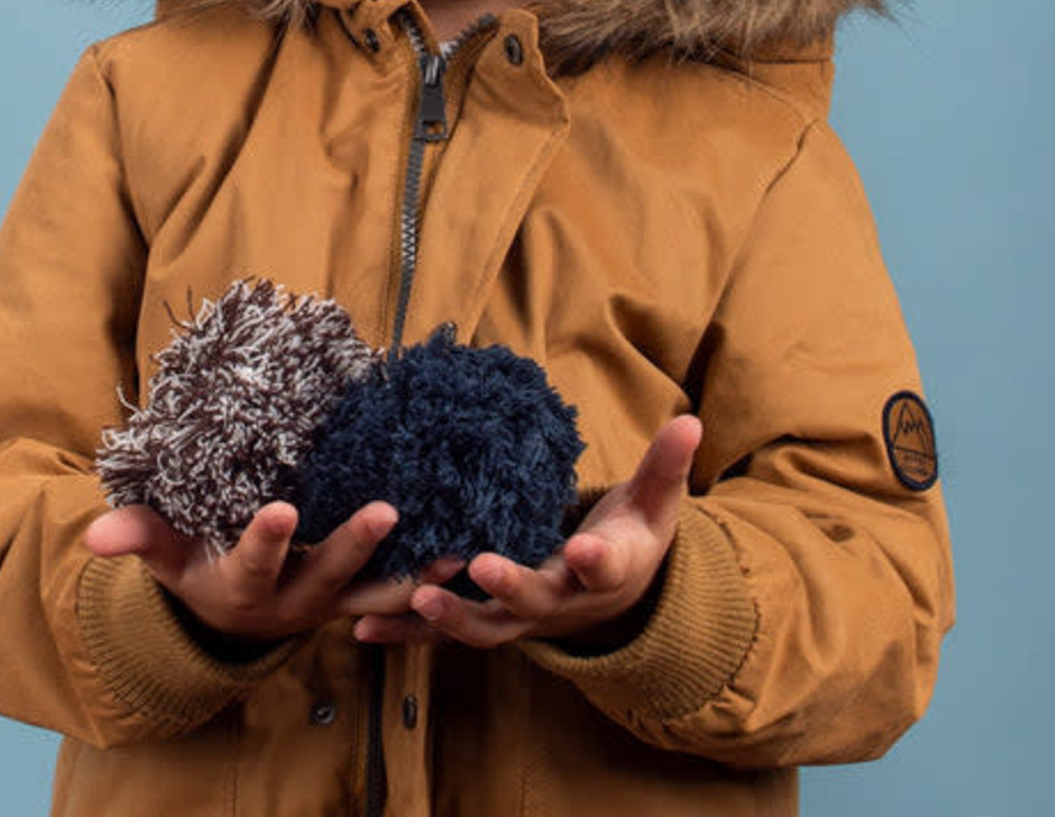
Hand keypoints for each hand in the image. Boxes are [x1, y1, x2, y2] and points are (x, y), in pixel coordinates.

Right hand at [85, 499, 424, 643]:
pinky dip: (429, 579)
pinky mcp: (360, 599)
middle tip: (385, 510)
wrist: (233, 617)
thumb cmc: (197, 565)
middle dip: (355, 545)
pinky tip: (463, 554)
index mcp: (243, 586)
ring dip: (413, 576)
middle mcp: (292, 601)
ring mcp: (332, 604)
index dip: (267, 540)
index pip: (254, 562)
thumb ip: (140, 535)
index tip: (283, 509)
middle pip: (327, 576)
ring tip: (452, 553)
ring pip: (377, 595)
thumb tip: (95, 534)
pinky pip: (399, 595)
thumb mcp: (166, 554)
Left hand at [351, 414, 701, 649]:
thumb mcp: (655, 501)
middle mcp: (563, 601)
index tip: (585, 547)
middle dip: (509, 586)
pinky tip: (363, 628)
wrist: (614, 594)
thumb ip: (666, 464)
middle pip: (536, 601)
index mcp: (607, 569)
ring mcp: (522, 618)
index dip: (597, 558)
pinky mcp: (489, 621)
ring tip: (415, 600)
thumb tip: (691, 421)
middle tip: (480, 566)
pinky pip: (446, 634)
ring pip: (486, 627)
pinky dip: (407, 634)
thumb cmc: (631, 535)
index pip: (606, 565)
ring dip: (450, 617)